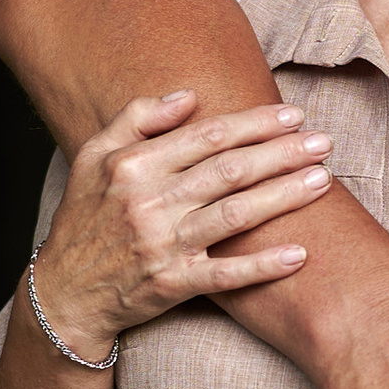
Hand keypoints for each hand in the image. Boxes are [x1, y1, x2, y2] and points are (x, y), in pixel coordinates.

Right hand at [32, 91, 335, 361]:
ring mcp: (162, 246)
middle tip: (323, 142)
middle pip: (229, 170)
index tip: (292, 114)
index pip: (206, 135)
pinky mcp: (172, 285)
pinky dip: (263, 266)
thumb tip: (188, 95)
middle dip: (282, 152)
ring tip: (322, 180)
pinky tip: (300, 254)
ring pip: (235, 215)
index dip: (254, 123)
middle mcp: (149, 203)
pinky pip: (226, 275)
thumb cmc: (84, 219)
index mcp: (132, 166)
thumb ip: (136, 118)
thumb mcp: (94, 157)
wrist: (64, 293)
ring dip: (283, 196)